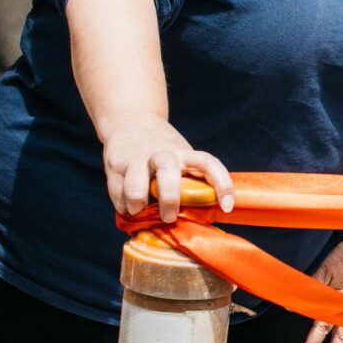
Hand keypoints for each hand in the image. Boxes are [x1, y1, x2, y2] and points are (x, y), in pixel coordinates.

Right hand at [97, 115, 233, 222]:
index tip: (227, 207)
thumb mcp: (182, 159)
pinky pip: (117, 194)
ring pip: (136, 187)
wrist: (131, 120)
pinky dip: (124, 207)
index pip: (209, 164)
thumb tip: (200, 222)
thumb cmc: (164, 151)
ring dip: (139, 206)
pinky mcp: (115, 166)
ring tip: (140, 212)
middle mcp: (162, 154)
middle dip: (169, 199)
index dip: (222, 184)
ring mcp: (137, 159)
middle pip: (168, 173)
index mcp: (185, 154)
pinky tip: (128, 208)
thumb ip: (190, 183)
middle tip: (169, 217)